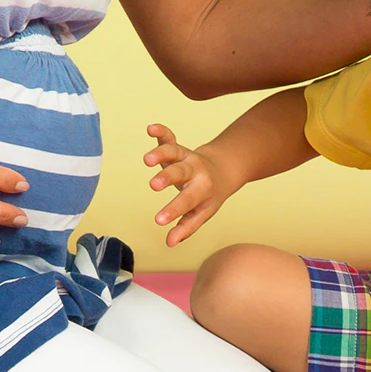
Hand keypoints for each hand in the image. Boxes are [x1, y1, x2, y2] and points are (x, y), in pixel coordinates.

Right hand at [142, 123, 243, 246]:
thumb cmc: (209, 196)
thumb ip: (186, 227)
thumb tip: (170, 243)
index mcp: (202, 189)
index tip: (158, 221)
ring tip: (147, 159)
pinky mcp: (178, 147)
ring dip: (160, 153)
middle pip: (180, 172)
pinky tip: (150, 128)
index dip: (173, 211)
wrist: (223, 170)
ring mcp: (186, 156)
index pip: (187, 201)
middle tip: (154, 185)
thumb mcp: (202, 213)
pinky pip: (169, 137)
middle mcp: (194, 170)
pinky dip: (161, 132)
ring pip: (173, 151)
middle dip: (167, 177)